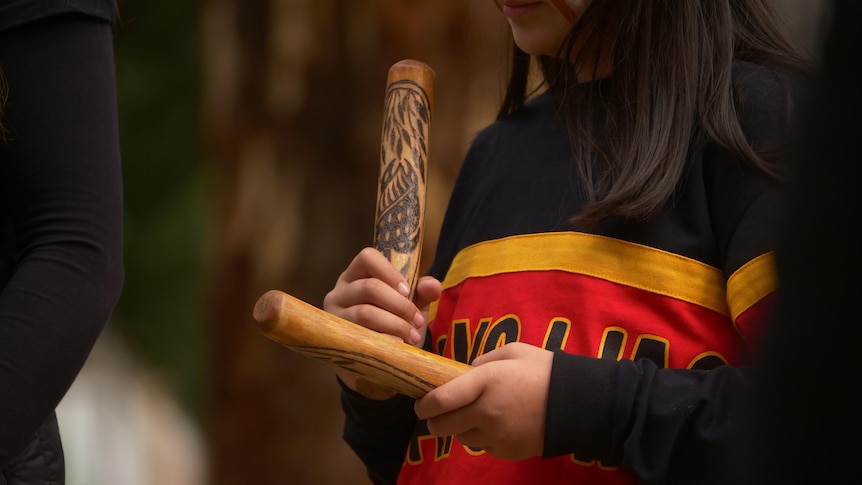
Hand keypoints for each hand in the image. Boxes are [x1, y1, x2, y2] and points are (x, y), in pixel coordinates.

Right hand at [323, 247, 440, 390]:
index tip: (408, 291)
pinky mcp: (334, 341)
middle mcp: (339, 293)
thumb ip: (421, 293)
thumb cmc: (391, 327)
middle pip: (369, 288)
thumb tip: (432, 285)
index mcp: (356, 276)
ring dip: (395, 324)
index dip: (389, 272)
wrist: (376, 365)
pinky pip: (360, 337)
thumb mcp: (408, 307)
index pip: (367, 258)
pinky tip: (398, 347)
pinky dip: (384, 341)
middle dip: (400, 305)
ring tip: (412, 337)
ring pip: (365, 313)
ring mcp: (334, 317)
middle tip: (418, 321)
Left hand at [414, 342, 552, 459]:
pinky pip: (482, 446)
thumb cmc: (545, 370)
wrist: (578, 403)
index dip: (424, 404)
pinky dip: (482, 437)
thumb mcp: (512, 352)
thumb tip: (464, 374)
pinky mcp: (506, 450)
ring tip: (475, 414)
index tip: (420, 402)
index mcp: (486, 382)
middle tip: (440, 412)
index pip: (440, 399)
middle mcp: (486, 411)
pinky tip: (497, 423)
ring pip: (460, 438)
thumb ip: (483, 362)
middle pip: (442, 426)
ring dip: (460, 428)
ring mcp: (496, 435)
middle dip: (435, 420)